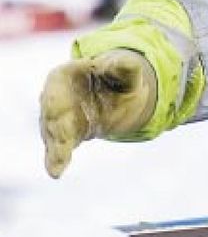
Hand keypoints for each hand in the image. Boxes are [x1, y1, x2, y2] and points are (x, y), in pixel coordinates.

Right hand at [40, 49, 156, 177]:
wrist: (116, 95)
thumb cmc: (118, 80)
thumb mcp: (127, 73)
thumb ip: (125, 69)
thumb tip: (127, 63)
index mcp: (64, 76)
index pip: (56, 88)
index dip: (55, 99)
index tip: (56, 110)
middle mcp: (54, 98)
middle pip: (52, 115)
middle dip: (56, 130)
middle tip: (61, 143)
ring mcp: (57, 120)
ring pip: (53, 136)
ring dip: (55, 151)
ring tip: (55, 168)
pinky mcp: (65, 137)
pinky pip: (59, 149)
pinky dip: (57, 161)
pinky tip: (55, 173)